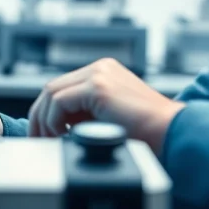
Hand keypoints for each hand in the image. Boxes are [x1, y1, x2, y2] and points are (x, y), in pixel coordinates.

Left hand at [28, 58, 184, 153]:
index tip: (42, 134)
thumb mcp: (109, 116)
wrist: (171, 132)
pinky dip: (53, 121)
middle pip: (53, 87)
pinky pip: (59, 102)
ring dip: (44, 120)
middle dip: (39, 116)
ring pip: (52, 92)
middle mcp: (100, 67)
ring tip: (48, 141)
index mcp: (104, 72)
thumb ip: (86, 113)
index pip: (62, 87)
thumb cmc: (148, 132)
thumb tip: (59, 126)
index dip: (46, 112)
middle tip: (37, 140)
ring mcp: (99, 74)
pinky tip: (62, 135)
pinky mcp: (98, 87)